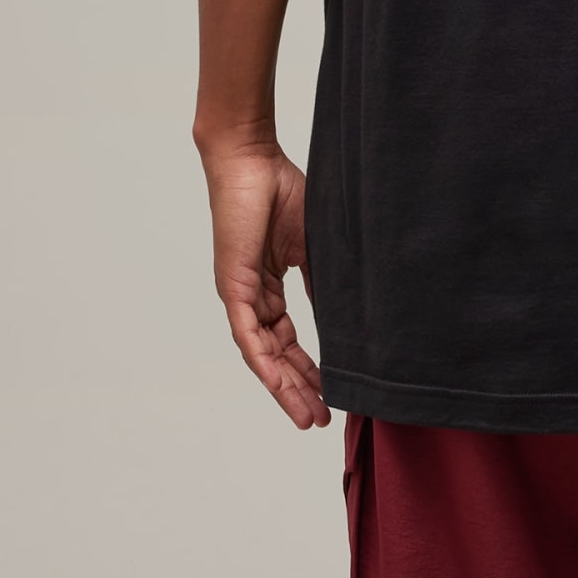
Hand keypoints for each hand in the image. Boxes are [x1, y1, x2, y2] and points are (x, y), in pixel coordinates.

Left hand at [200, 139, 329, 428]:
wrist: (252, 159)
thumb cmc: (281, 188)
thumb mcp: (313, 241)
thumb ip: (322, 278)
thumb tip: (344, 312)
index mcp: (270, 285)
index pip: (289, 338)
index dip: (309, 367)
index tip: (331, 392)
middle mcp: (252, 297)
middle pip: (276, 355)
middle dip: (299, 388)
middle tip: (320, 418)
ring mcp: (240, 294)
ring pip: (263, 353)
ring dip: (284, 385)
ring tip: (307, 414)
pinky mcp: (233, 287)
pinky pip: (248, 334)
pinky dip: (264, 361)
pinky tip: (280, 384)